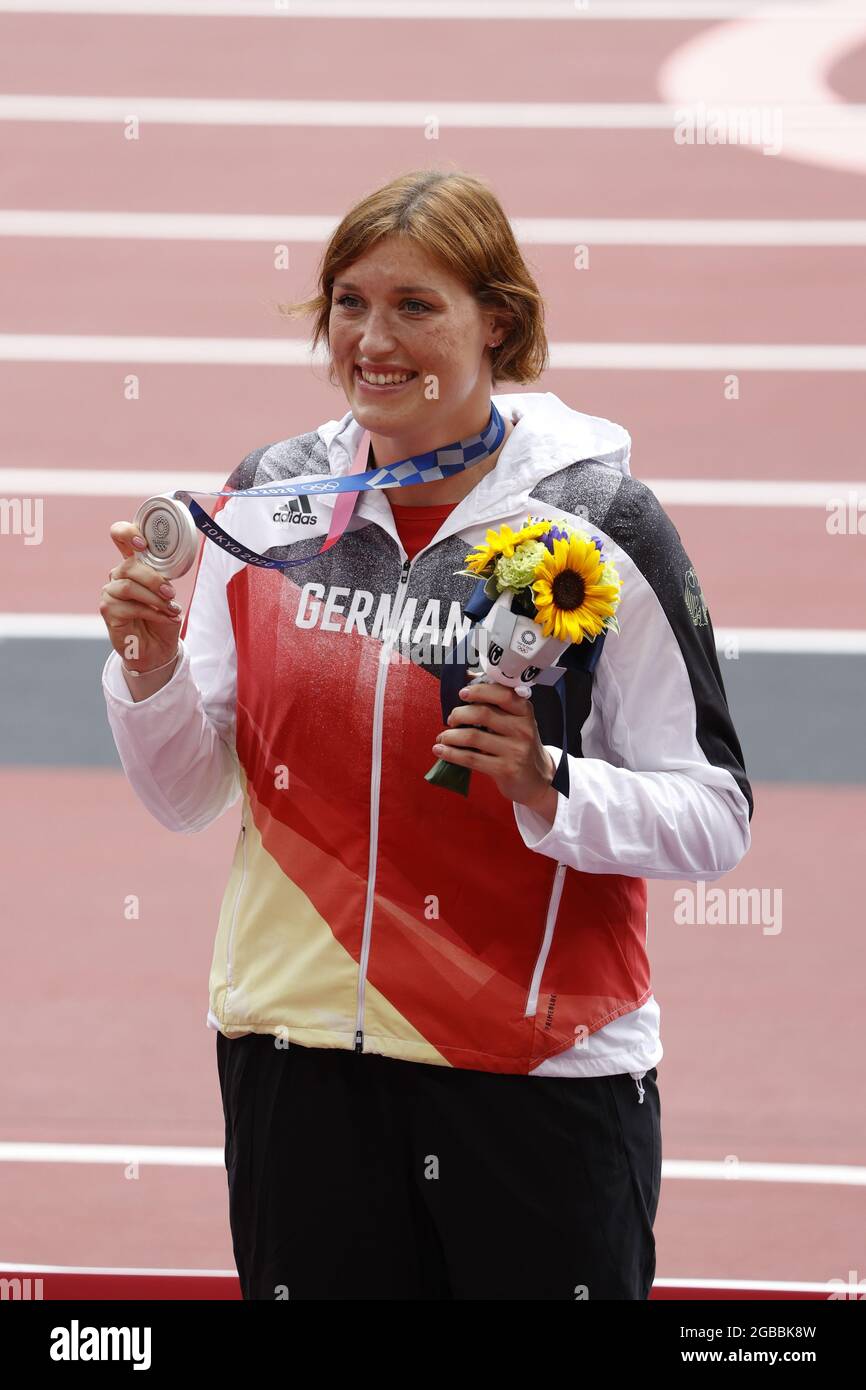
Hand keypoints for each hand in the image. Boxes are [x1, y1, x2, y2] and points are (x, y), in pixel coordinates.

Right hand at [99, 521, 183, 671]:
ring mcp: (110, 592)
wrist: (158, 648)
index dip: (127, 533)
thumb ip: (162, 579)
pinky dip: (152, 612)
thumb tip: (163, 576)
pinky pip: (129, 606)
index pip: (120, 537)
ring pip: (128, 586)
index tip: (142, 543)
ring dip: (154, 598)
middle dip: (154, 580)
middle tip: (171, 594)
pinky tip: (165, 618)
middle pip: (129, 566)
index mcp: (133, 564)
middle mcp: (118, 575)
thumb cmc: (163, 618)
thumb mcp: (167, 594)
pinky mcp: (107, 610)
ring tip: (171, 609)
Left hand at [431, 680, 556, 808]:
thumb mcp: (516, 722)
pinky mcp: (505, 769)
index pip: (503, 694)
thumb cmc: (519, 745)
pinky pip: (471, 758)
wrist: (536, 779)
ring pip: (473, 736)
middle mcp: (523, 729)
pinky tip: (441, 750)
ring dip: (450, 736)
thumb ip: (496, 703)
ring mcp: (515, 750)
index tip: (462, 693)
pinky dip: (451, 753)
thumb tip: (467, 678)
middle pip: (483, 714)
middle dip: (459, 714)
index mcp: (524, 712)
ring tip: (442, 737)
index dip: (479, 691)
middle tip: (450, 719)